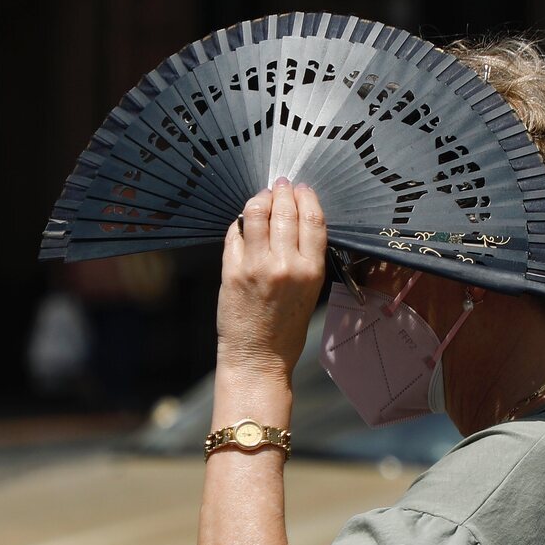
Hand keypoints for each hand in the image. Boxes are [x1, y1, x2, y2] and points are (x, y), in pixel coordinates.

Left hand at [217, 179, 326, 379]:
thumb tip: (295, 220)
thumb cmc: (286, 330)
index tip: (302, 189)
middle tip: (280, 185)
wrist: (258, 358)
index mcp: (311, 270)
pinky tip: (244, 222)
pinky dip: (240, 222)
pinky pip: (236, 233)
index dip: (307, 197)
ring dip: (260, 198)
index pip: (313, 219)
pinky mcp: (231, 271)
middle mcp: (285, 265)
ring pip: (257, 213)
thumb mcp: (311, 292)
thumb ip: (305, 257)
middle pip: (285, 210)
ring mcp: (256, 266)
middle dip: (282, 191)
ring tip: (262, 197)